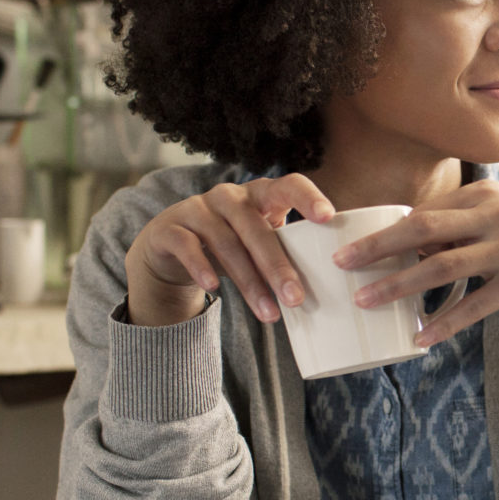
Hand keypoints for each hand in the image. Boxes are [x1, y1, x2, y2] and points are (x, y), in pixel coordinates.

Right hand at [124, 174, 334, 326]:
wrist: (169, 248)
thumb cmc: (229, 244)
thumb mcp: (256, 242)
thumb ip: (282, 252)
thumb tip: (320, 292)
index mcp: (259, 194)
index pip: (287, 186)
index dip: (307, 197)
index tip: (329, 217)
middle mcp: (228, 196)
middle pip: (256, 229)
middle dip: (277, 267)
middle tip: (296, 298)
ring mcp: (197, 209)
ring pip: (226, 243)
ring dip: (249, 282)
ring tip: (268, 314)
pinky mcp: (169, 228)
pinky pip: (188, 246)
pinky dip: (202, 266)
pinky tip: (214, 287)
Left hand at [333, 180, 498, 349]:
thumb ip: (461, 224)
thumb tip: (409, 241)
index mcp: (485, 195)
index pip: (423, 212)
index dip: (383, 230)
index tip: (350, 244)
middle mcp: (496, 216)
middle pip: (423, 231)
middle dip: (377, 248)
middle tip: (342, 264)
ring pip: (442, 267)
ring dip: (399, 286)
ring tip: (367, 301)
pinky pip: (474, 305)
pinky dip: (445, 322)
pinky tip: (421, 337)